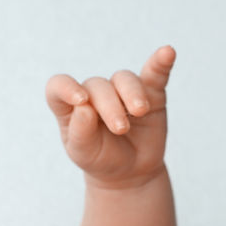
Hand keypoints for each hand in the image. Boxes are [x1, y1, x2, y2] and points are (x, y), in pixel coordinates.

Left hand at [45, 45, 175, 187]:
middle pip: (98, 86)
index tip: (81, 100)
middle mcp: (95, 94)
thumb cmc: (101, 160)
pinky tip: (167, 53)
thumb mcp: (85, 153)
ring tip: (139, 112)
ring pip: (124, 79)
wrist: (130, 172)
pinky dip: (160, 62)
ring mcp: (122, 90)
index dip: (65, 87)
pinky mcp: (149, 91)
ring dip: (131, 94)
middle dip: (109, 106)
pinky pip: (154, 72)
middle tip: (120, 130)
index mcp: (71, 108)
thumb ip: (80, 132)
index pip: (58, 87)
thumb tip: (84, 107)